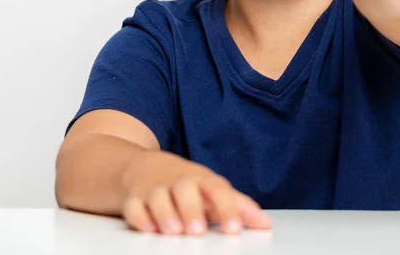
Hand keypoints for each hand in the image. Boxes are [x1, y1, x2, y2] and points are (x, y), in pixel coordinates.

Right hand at [122, 150, 271, 234]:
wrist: (146, 167)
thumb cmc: (189, 184)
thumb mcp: (213, 190)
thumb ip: (239, 207)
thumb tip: (265, 223)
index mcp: (202, 180)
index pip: (218, 189)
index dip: (228, 208)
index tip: (234, 229)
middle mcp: (179, 183)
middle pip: (185, 188)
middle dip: (191, 209)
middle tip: (197, 230)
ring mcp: (155, 189)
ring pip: (158, 197)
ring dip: (165, 213)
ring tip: (173, 231)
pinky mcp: (134, 199)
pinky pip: (133, 206)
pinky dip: (139, 217)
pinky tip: (147, 228)